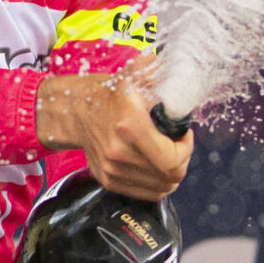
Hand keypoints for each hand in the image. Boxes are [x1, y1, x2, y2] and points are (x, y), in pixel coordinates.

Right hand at [34, 57, 190, 199]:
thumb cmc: (110, 93)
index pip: (172, 160)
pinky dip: (156, 182)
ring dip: (170, 173)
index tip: (184, 134)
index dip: (186, 149)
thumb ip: (158, 71)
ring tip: (166, 153)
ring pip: (160, 189)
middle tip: (178, 144)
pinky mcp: (108, 181)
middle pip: (170, 178)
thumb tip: (181, 69)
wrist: (76, 111)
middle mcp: (119, 153)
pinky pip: (145, 193)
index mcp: (130, 126)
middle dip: (182, 161)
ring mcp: (112, 170)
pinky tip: (154, 164)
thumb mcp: (134, 75)